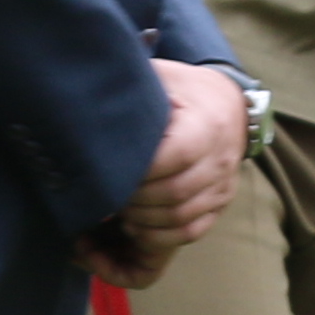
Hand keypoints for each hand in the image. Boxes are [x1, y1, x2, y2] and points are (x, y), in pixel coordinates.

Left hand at [82, 60, 249, 289]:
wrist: (226, 105)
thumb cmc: (182, 90)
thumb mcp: (159, 78)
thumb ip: (131, 91)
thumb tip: (87, 106)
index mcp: (206, 126)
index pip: (175, 156)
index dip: (139, 170)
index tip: (108, 170)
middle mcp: (220, 160)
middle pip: (174, 193)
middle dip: (133, 198)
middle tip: (104, 194)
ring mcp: (222, 187)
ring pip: (179, 218)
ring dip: (141, 220)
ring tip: (115, 209)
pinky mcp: (218, 206)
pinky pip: (189, 233)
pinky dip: (158, 236)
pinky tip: (133, 226)